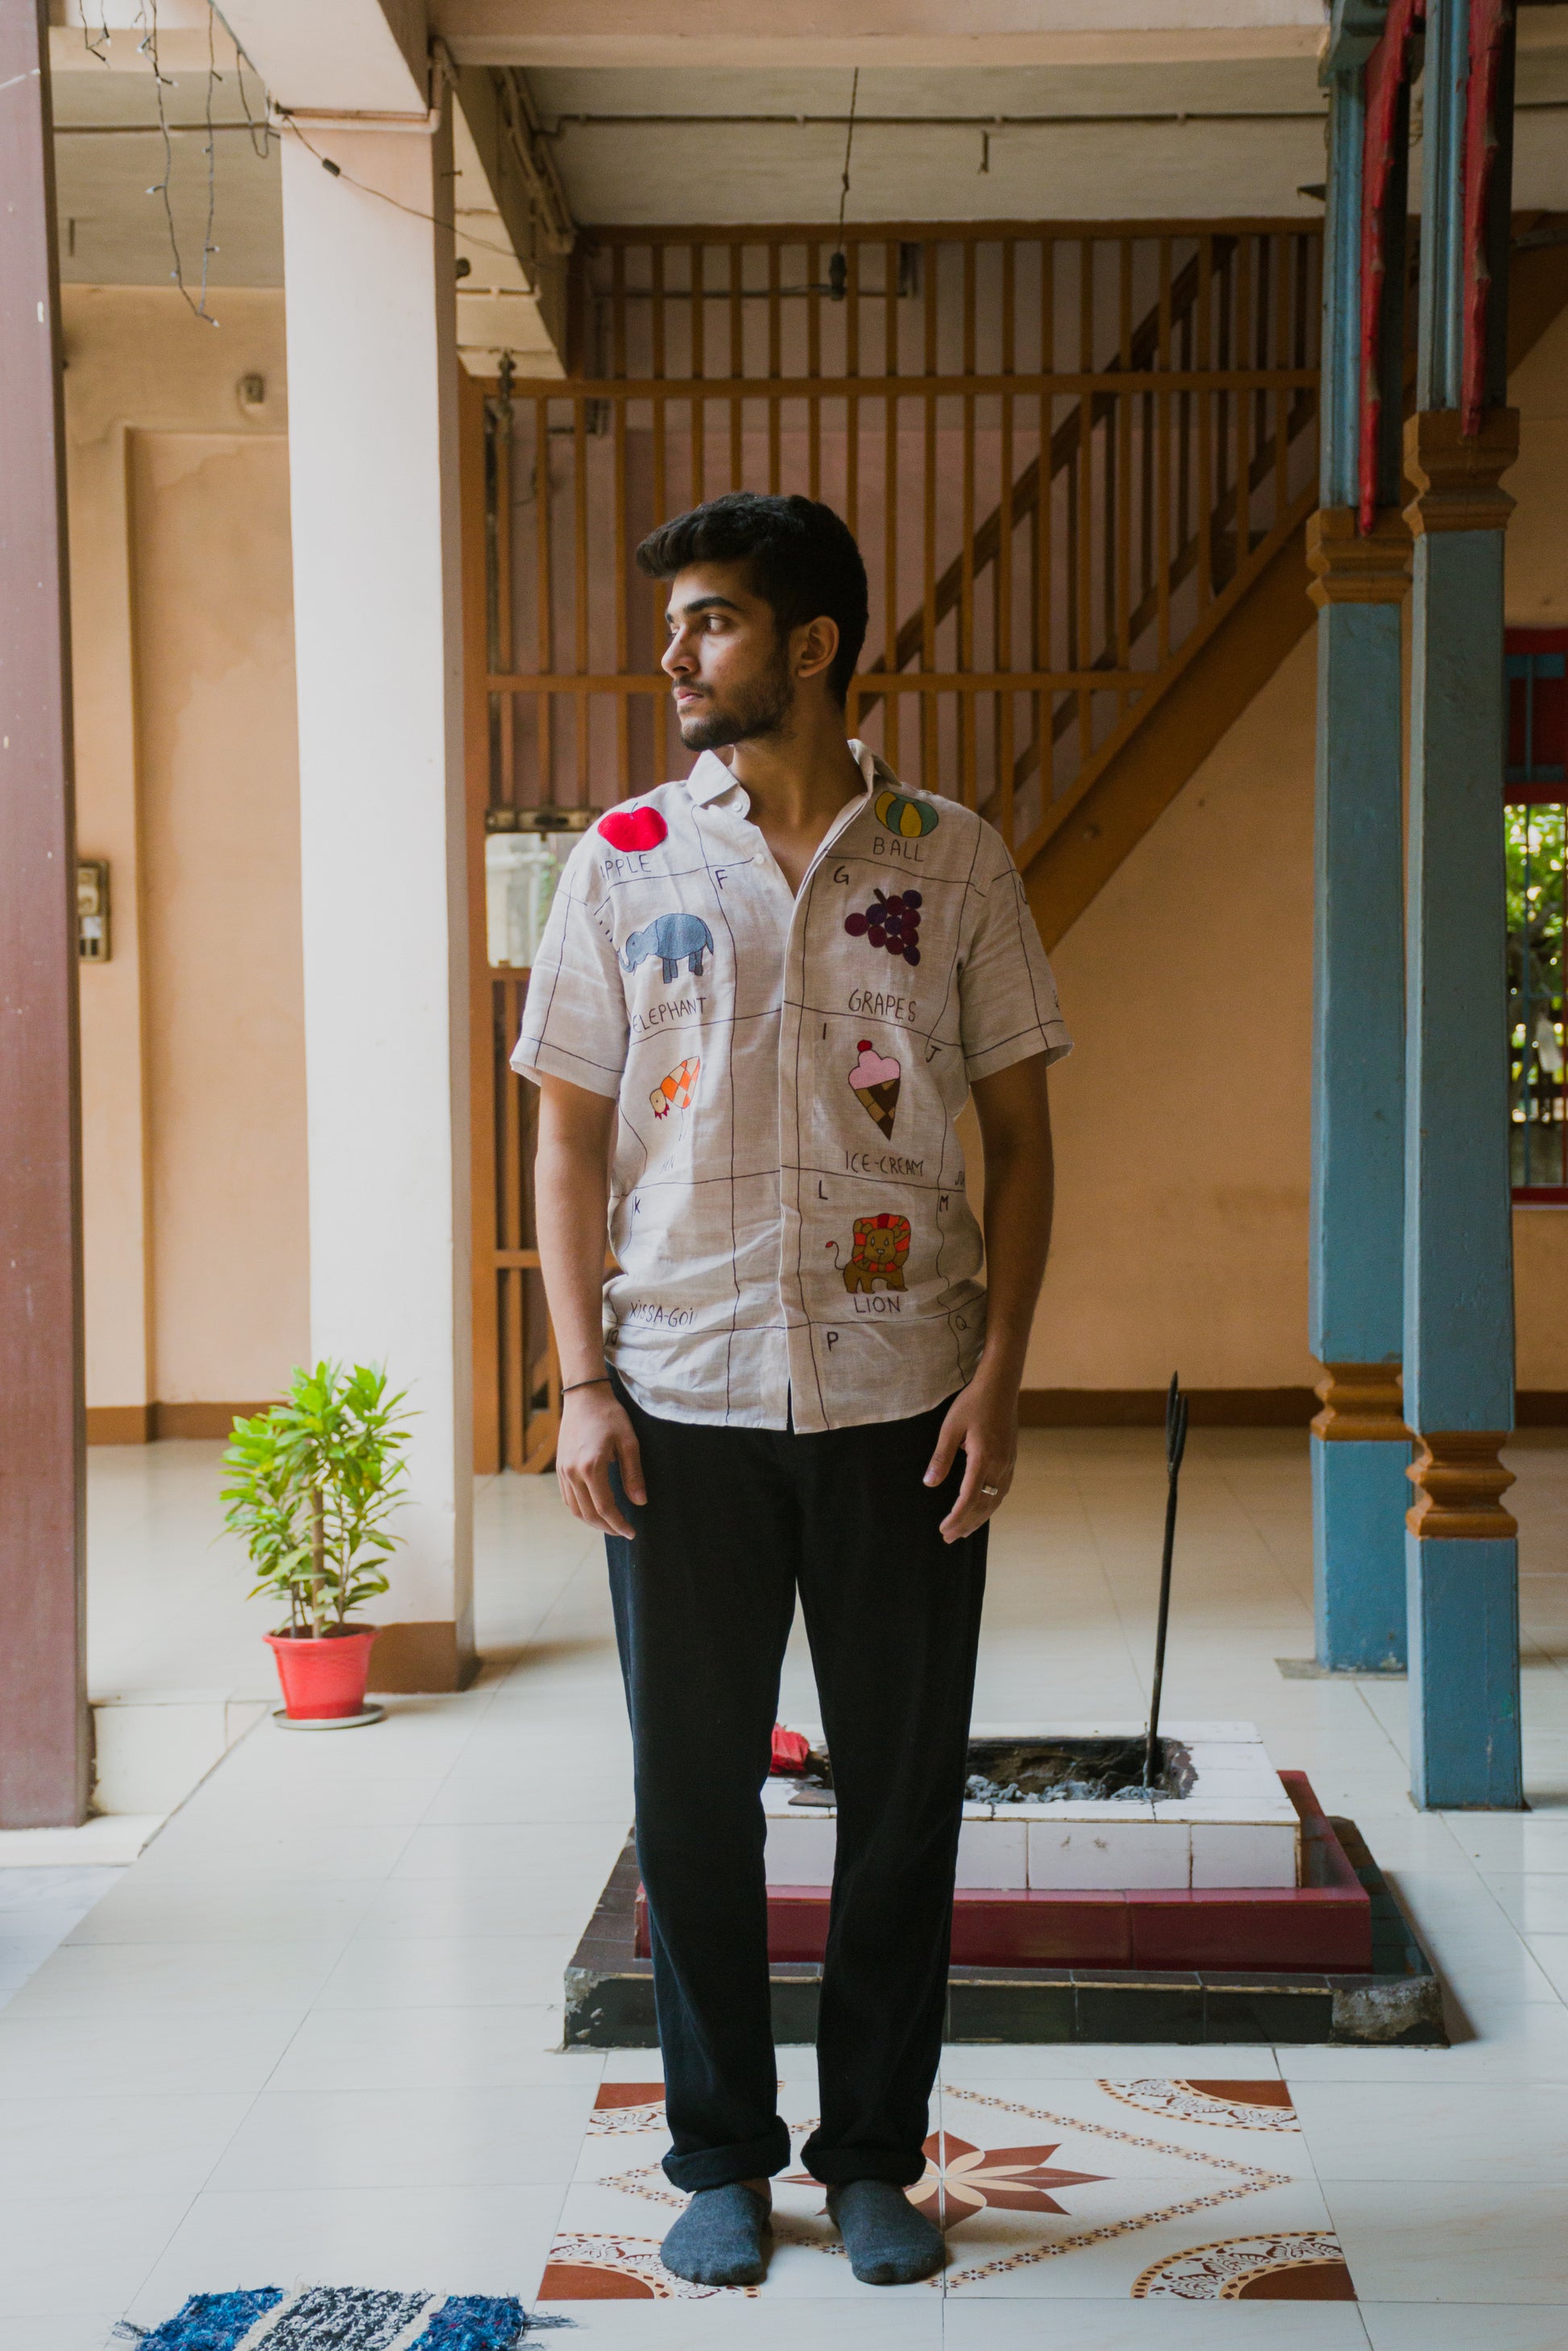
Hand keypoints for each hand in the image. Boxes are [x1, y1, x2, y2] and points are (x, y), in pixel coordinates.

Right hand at [556, 1385, 646, 1537]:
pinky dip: (580, 1510)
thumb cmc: (610, 1416)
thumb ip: (634, 1474)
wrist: (584, 1397)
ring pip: (575, 1509)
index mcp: (591, 1467)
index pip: (605, 1507)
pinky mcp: (559, 1468)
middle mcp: (572, 1472)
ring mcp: (562, 1471)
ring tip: (610, 1524)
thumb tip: (640, 1502)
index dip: (619, 1524)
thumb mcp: (629, 1442)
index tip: (632, 1532)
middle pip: (588, 1513)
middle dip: (606, 1527)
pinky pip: (567, 1497)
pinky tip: (593, 1510)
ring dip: (592, 1521)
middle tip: (623, 1532)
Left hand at [923, 1369, 1017, 1543]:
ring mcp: (1009, 1463)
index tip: (943, 1530)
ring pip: (995, 1500)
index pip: (969, 1498)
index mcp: (983, 1457)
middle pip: (984, 1504)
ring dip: (980, 1518)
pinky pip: (1002, 1490)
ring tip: (964, 1531)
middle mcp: (1000, 1464)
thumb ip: (941, 1457)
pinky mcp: (1011, 1459)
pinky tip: (983, 1509)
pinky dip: (991, 1505)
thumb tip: (930, 1483)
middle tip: (949, 1538)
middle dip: (966, 1524)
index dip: (956, 1517)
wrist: (1001, 1386)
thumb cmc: (973, 1403)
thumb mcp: (950, 1427)